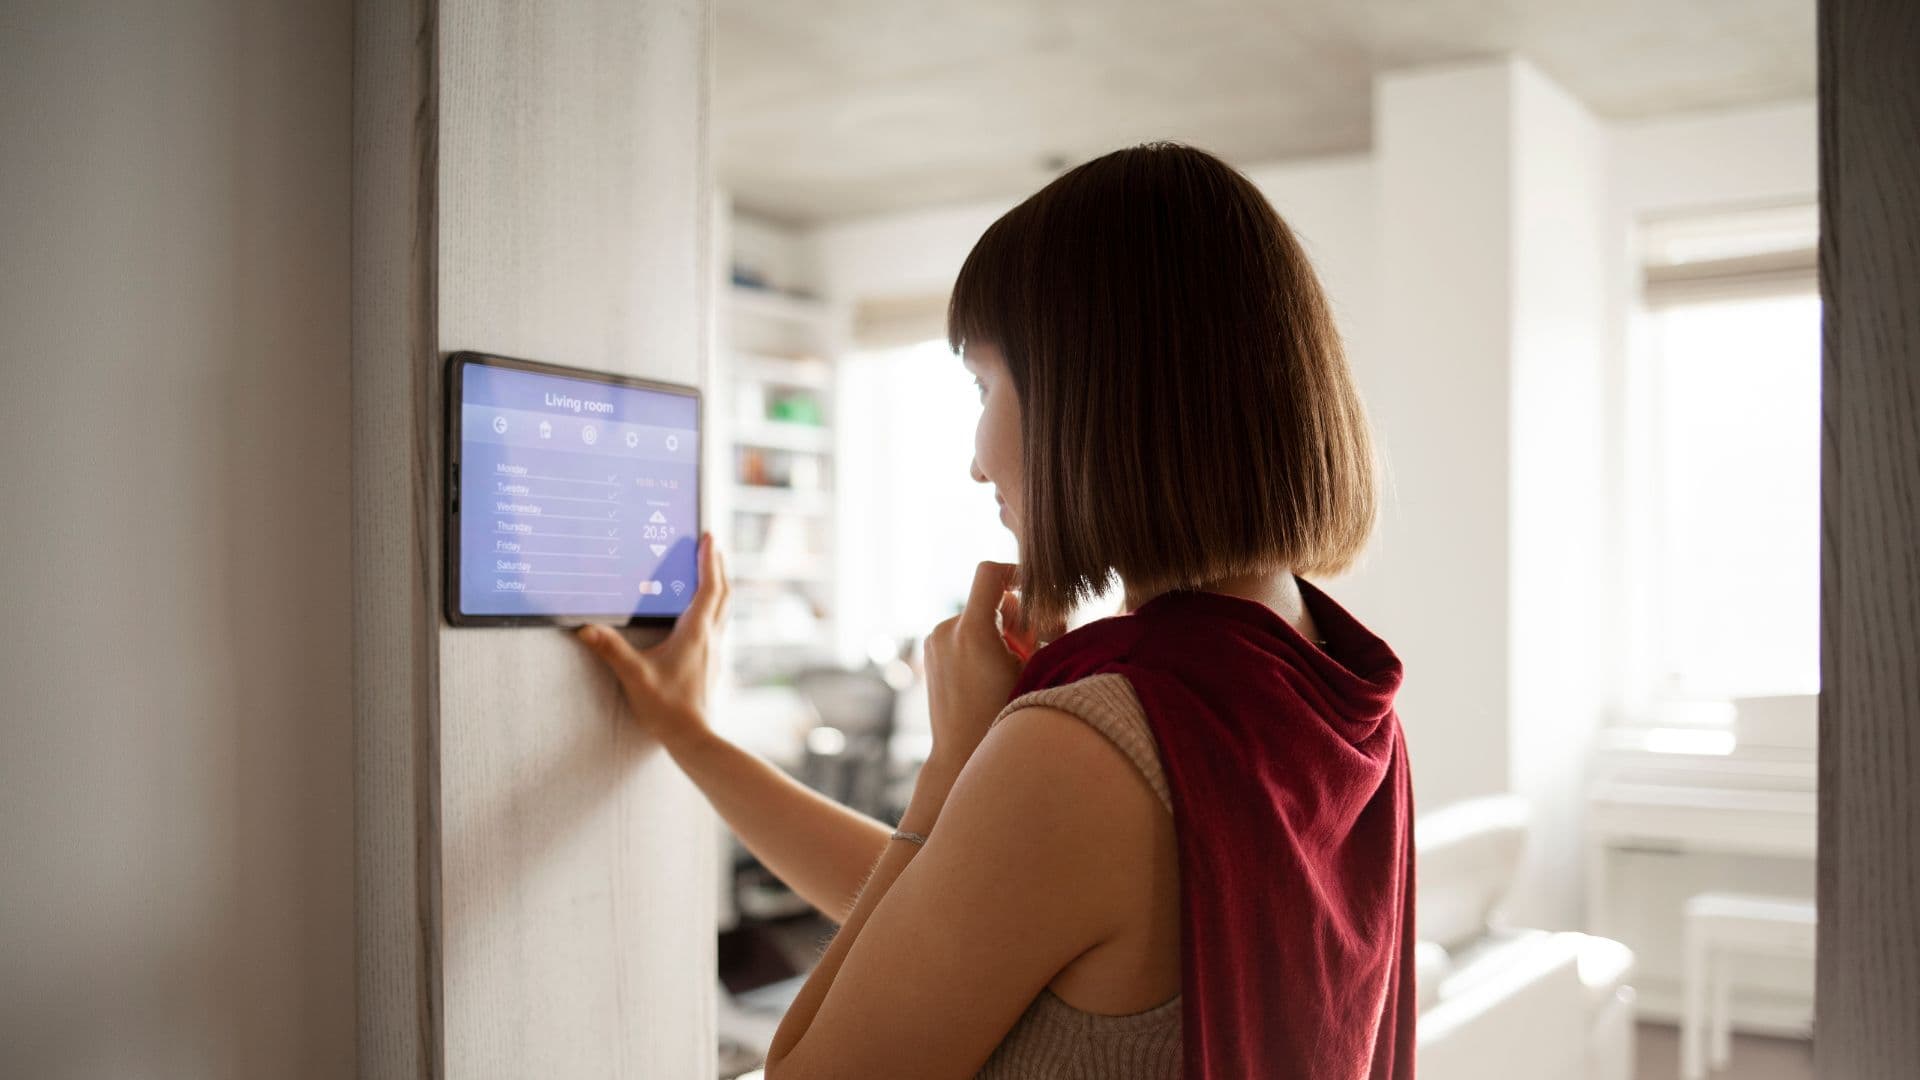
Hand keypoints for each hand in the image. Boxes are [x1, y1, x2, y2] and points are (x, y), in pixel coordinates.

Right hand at [576, 531, 731, 755]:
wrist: (694, 738)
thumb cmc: (668, 708)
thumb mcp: (635, 676)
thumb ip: (611, 650)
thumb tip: (586, 628)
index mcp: (696, 632)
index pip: (709, 587)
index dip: (709, 560)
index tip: (709, 537)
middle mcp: (711, 637)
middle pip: (723, 593)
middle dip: (718, 566)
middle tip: (712, 545)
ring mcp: (715, 650)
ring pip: (724, 609)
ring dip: (719, 586)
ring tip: (710, 571)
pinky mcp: (713, 663)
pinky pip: (719, 625)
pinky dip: (714, 608)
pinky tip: (701, 614)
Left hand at [917, 561, 1058, 800]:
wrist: (960, 755)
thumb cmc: (1003, 716)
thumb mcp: (1031, 670)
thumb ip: (1034, 629)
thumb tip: (1032, 599)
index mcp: (972, 631)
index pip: (989, 573)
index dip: (1015, 571)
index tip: (1034, 587)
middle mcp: (946, 630)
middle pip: (988, 597)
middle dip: (1014, 614)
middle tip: (1029, 647)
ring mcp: (933, 641)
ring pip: (976, 615)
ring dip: (998, 630)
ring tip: (1009, 666)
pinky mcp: (929, 652)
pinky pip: (962, 632)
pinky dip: (980, 641)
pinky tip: (989, 672)